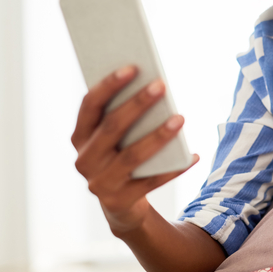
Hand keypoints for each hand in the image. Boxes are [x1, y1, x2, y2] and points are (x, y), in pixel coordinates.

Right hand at [71, 66, 198, 233]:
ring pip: (133, 155)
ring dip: (158, 136)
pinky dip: (174, 169)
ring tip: (180, 118)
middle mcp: (85, 160)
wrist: (120, 204)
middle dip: (137, 104)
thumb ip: (122, 115)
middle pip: (112, 127)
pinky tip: (193, 155)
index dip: (109, 85)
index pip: (90, 105)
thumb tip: (152, 87)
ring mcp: (100, 183)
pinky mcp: (121, 200)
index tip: (132, 67)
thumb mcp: (114, 138)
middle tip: (161, 85)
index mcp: (79, 137)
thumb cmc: (121, 155)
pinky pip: (152, 182)